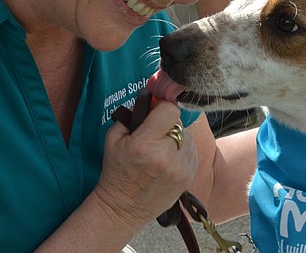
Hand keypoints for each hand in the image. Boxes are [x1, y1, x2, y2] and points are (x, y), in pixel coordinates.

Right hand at [94, 100, 196, 226]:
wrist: (123, 208)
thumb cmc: (117, 171)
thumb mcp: (114, 138)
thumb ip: (132, 114)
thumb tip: (151, 98)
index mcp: (145, 145)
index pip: (169, 110)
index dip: (162, 107)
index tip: (155, 111)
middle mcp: (166, 157)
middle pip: (179, 122)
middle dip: (167, 122)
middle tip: (155, 132)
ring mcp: (180, 169)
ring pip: (188, 136)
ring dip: (176, 137)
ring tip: (160, 148)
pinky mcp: (188, 178)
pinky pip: (191, 151)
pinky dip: (182, 150)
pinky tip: (167, 159)